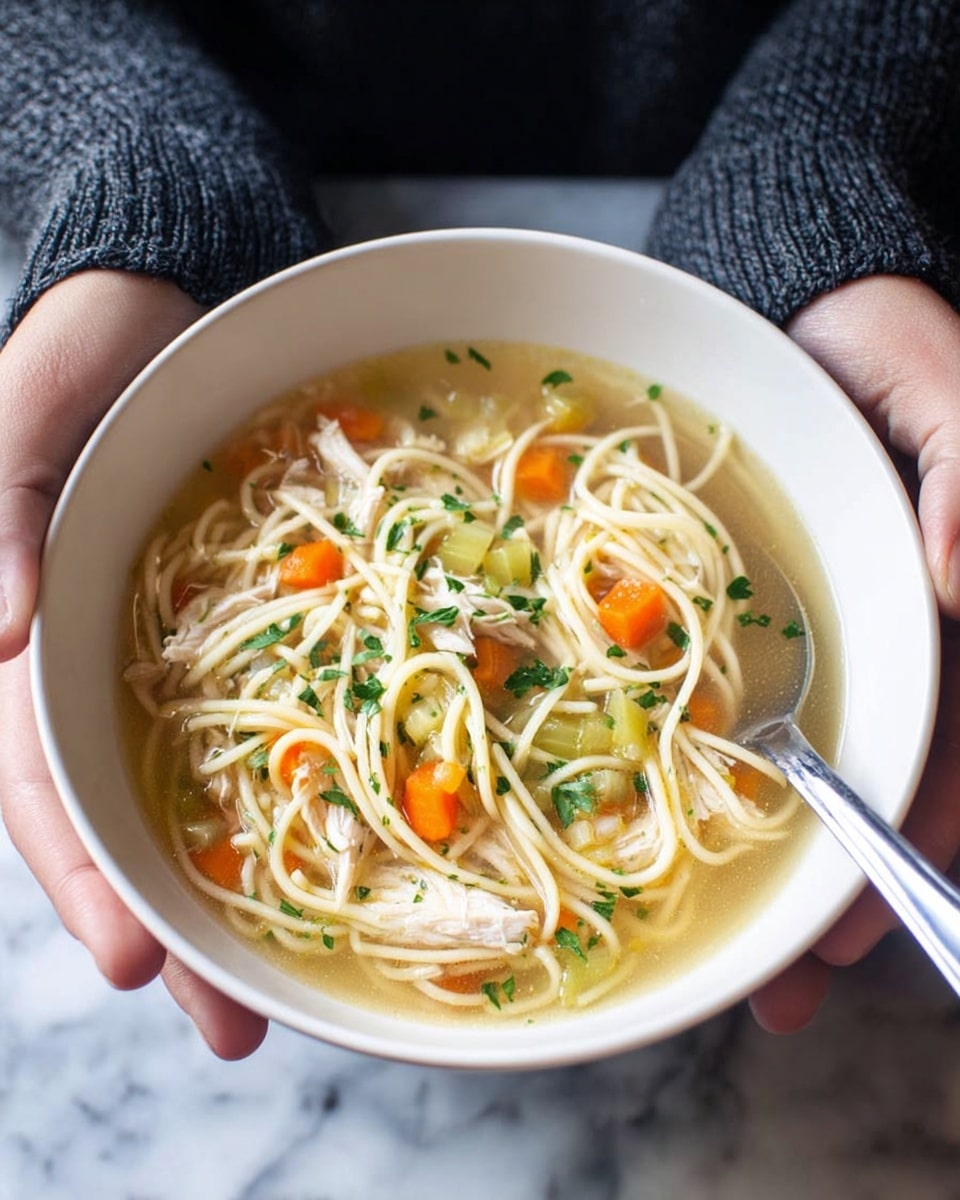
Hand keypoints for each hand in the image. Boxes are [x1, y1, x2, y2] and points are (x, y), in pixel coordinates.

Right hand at [0, 270, 267, 1056]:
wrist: (164, 306)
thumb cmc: (71, 361)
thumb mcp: (10, 425)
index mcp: (36, 643)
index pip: (41, 784)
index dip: (83, 879)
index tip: (135, 966)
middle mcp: (106, 670)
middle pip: (129, 821)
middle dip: (172, 927)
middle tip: (235, 1024)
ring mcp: (180, 655)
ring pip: (200, 789)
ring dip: (237, 887)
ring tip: (290, 983)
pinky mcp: (253, 623)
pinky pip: (280, 709)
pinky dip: (307, 776)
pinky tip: (353, 835)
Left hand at [750, 275, 959, 1030]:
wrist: (799, 307)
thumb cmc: (883, 333)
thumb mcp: (945, 380)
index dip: (935, 836)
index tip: (875, 924)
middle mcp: (932, 635)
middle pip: (922, 784)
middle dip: (868, 889)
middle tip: (794, 984)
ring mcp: (865, 638)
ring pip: (856, 772)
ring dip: (816, 870)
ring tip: (760, 964)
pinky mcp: (803, 626)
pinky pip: (793, 716)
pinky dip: (761, 785)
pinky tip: (716, 843)